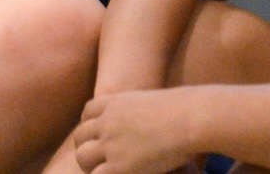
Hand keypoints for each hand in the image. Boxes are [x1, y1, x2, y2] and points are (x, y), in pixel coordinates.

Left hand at [73, 91, 201, 173]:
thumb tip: (154, 123)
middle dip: (85, 147)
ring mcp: (110, 143)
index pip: (88, 112)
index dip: (89, 125)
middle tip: (97, 160)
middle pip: (80, 135)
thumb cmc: (186, 110)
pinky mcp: (119, 165)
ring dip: (89, 166)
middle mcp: (107, 121)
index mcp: (115, 102)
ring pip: (82, 156)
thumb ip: (145, 112)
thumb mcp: (155, 103)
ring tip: (103, 172)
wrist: (189, 118)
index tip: (97, 135)